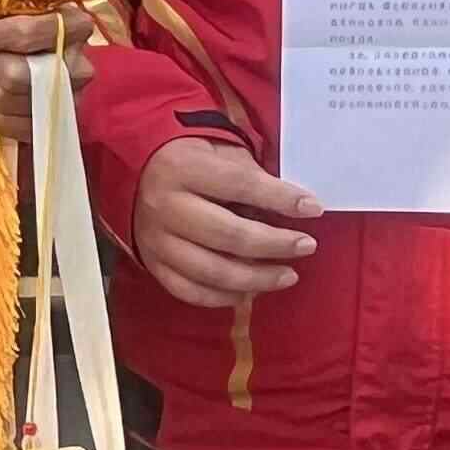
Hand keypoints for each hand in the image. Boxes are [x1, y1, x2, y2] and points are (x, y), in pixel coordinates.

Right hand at [133, 137, 319, 307]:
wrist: (134, 173)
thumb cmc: (188, 159)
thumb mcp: (217, 151)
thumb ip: (250, 176)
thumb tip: (294, 208)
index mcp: (182, 168)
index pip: (240, 185)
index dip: (281, 198)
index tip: (314, 209)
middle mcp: (165, 205)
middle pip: (229, 235)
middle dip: (275, 244)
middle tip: (307, 246)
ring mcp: (156, 240)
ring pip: (211, 271)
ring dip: (256, 278)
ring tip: (288, 276)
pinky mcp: (151, 264)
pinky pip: (189, 291)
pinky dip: (223, 298)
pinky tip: (250, 293)